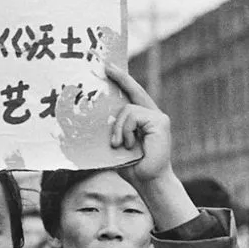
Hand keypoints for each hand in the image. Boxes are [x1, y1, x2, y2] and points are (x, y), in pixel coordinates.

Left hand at [106, 64, 170, 182]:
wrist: (148, 181)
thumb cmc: (132, 167)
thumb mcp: (115, 146)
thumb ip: (110, 131)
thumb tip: (88, 122)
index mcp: (141, 119)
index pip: (131, 95)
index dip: (122, 80)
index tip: (109, 68)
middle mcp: (151, 114)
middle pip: (133, 91)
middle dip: (120, 77)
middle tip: (105, 65)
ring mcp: (157, 117)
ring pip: (127, 109)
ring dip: (118, 128)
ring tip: (119, 145)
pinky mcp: (159, 121)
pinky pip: (133, 115)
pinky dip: (125, 130)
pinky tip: (129, 144)